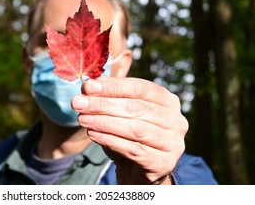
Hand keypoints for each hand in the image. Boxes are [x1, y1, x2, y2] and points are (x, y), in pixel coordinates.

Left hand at [71, 77, 188, 184]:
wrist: (139, 170)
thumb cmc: (128, 135)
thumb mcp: (119, 113)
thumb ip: (107, 98)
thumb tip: (87, 85)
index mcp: (167, 100)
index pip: (140, 88)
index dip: (113, 86)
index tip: (88, 86)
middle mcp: (176, 120)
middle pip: (136, 108)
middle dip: (103, 104)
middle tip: (78, 102)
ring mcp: (173, 143)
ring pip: (136, 129)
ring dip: (105, 122)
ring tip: (82, 119)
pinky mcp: (164, 163)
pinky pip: (134, 150)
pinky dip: (110, 140)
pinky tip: (92, 134)